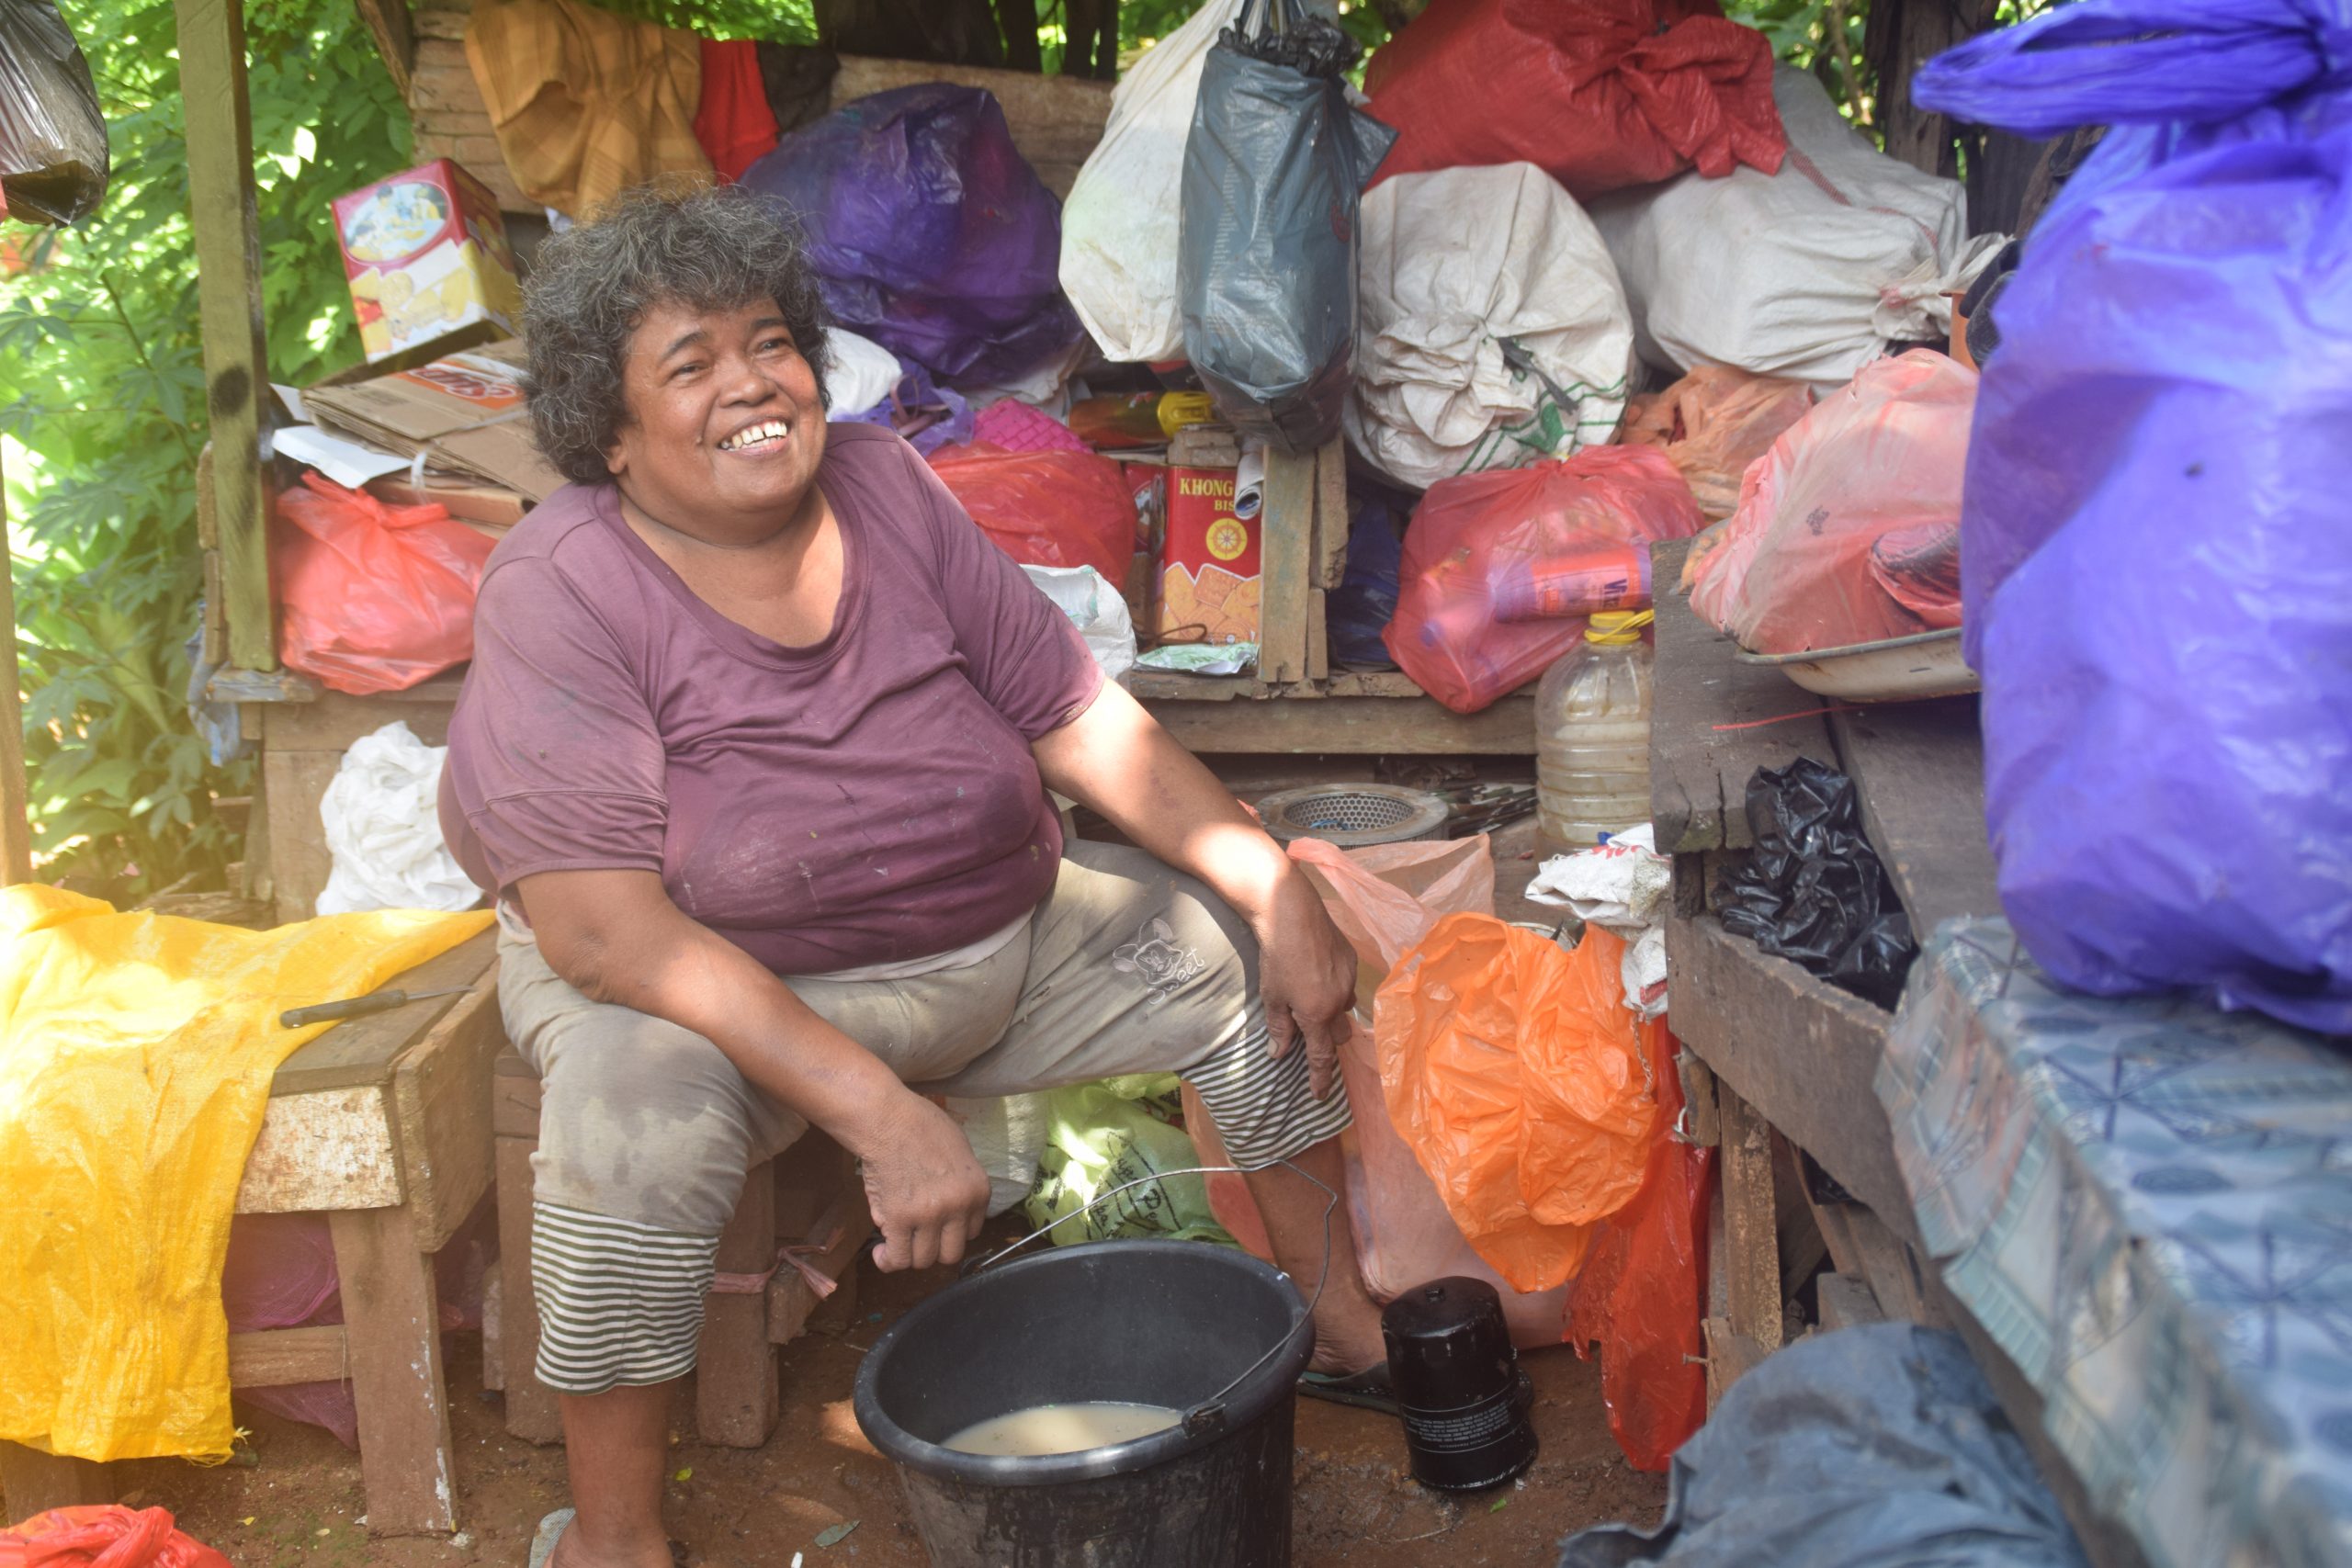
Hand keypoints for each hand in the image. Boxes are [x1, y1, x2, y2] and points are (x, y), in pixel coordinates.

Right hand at [849, 1090, 990, 1271]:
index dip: (951, 1231)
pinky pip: (898, 1258)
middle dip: (933, 1248)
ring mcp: (929, 1216)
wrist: (888, 1118)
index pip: (972, 1233)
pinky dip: (888, 1261)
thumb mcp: (961, 1153)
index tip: (937, 1226)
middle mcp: (958, 1207)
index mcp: (978, 1191)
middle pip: (950, 1253)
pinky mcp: (898, 1219)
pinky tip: (881, 1253)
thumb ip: (961, 1186)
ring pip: (923, 1260)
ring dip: (910, 1254)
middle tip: (917, 1236)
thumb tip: (951, 1213)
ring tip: (896, 1242)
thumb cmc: (921, 1126)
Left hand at [1255, 870, 1358, 1099]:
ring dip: (1332, 1012)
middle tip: (1310, 1036)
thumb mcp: (1272, 995)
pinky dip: (1335, 988)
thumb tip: (1279, 1054)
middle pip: (1339, 1034)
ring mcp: (1350, 978)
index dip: (1321, 1079)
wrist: (1290, 910)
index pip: (1322, 1056)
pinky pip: (1347, 984)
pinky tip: (1319, 974)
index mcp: (1318, 1014)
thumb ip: (1278, 1028)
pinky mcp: (1352, 959)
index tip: (1320, 1096)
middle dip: (1327, 1040)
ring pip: (1345, 1008)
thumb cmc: (1276, 955)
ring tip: (1313, 1000)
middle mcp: (1340, 1000)